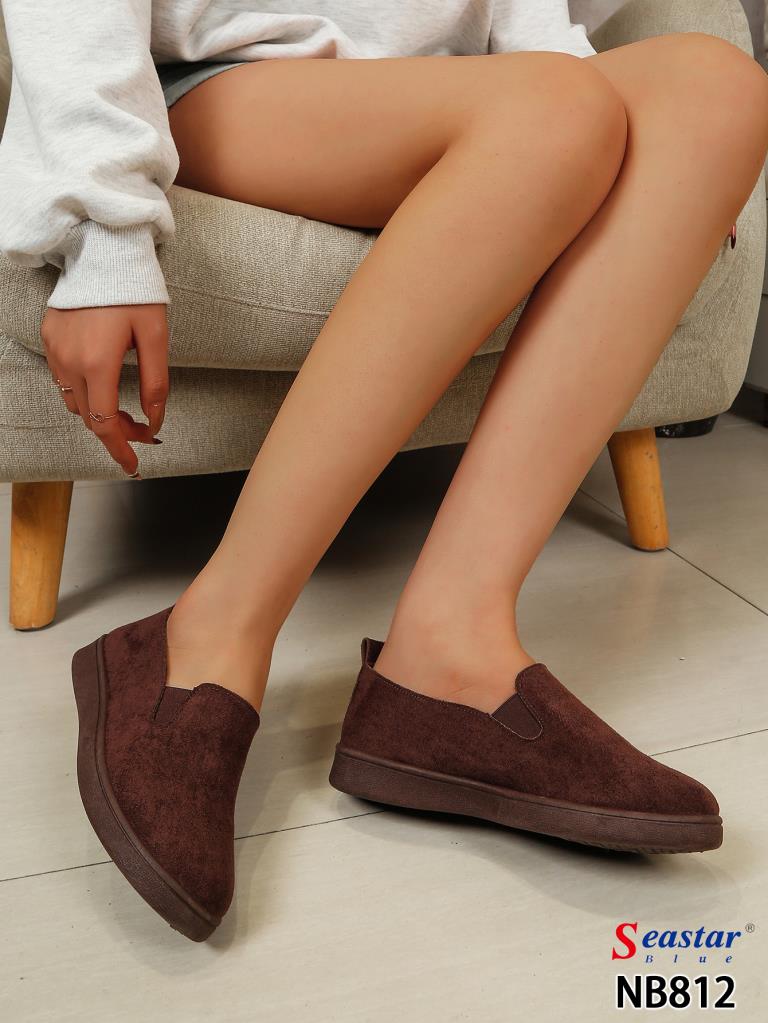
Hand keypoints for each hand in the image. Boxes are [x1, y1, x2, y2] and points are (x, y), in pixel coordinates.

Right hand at [40, 304, 168, 476]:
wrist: (103, 251)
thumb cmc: (135, 291)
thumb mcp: (156, 338)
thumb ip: (157, 385)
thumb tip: (156, 423)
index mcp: (98, 363)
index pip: (104, 425)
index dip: (120, 449)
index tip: (133, 465)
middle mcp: (69, 361)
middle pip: (89, 417)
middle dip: (116, 431)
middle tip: (142, 429)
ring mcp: (55, 350)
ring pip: (74, 401)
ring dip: (98, 412)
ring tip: (124, 409)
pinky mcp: (49, 337)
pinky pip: (62, 378)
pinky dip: (83, 391)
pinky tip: (103, 383)